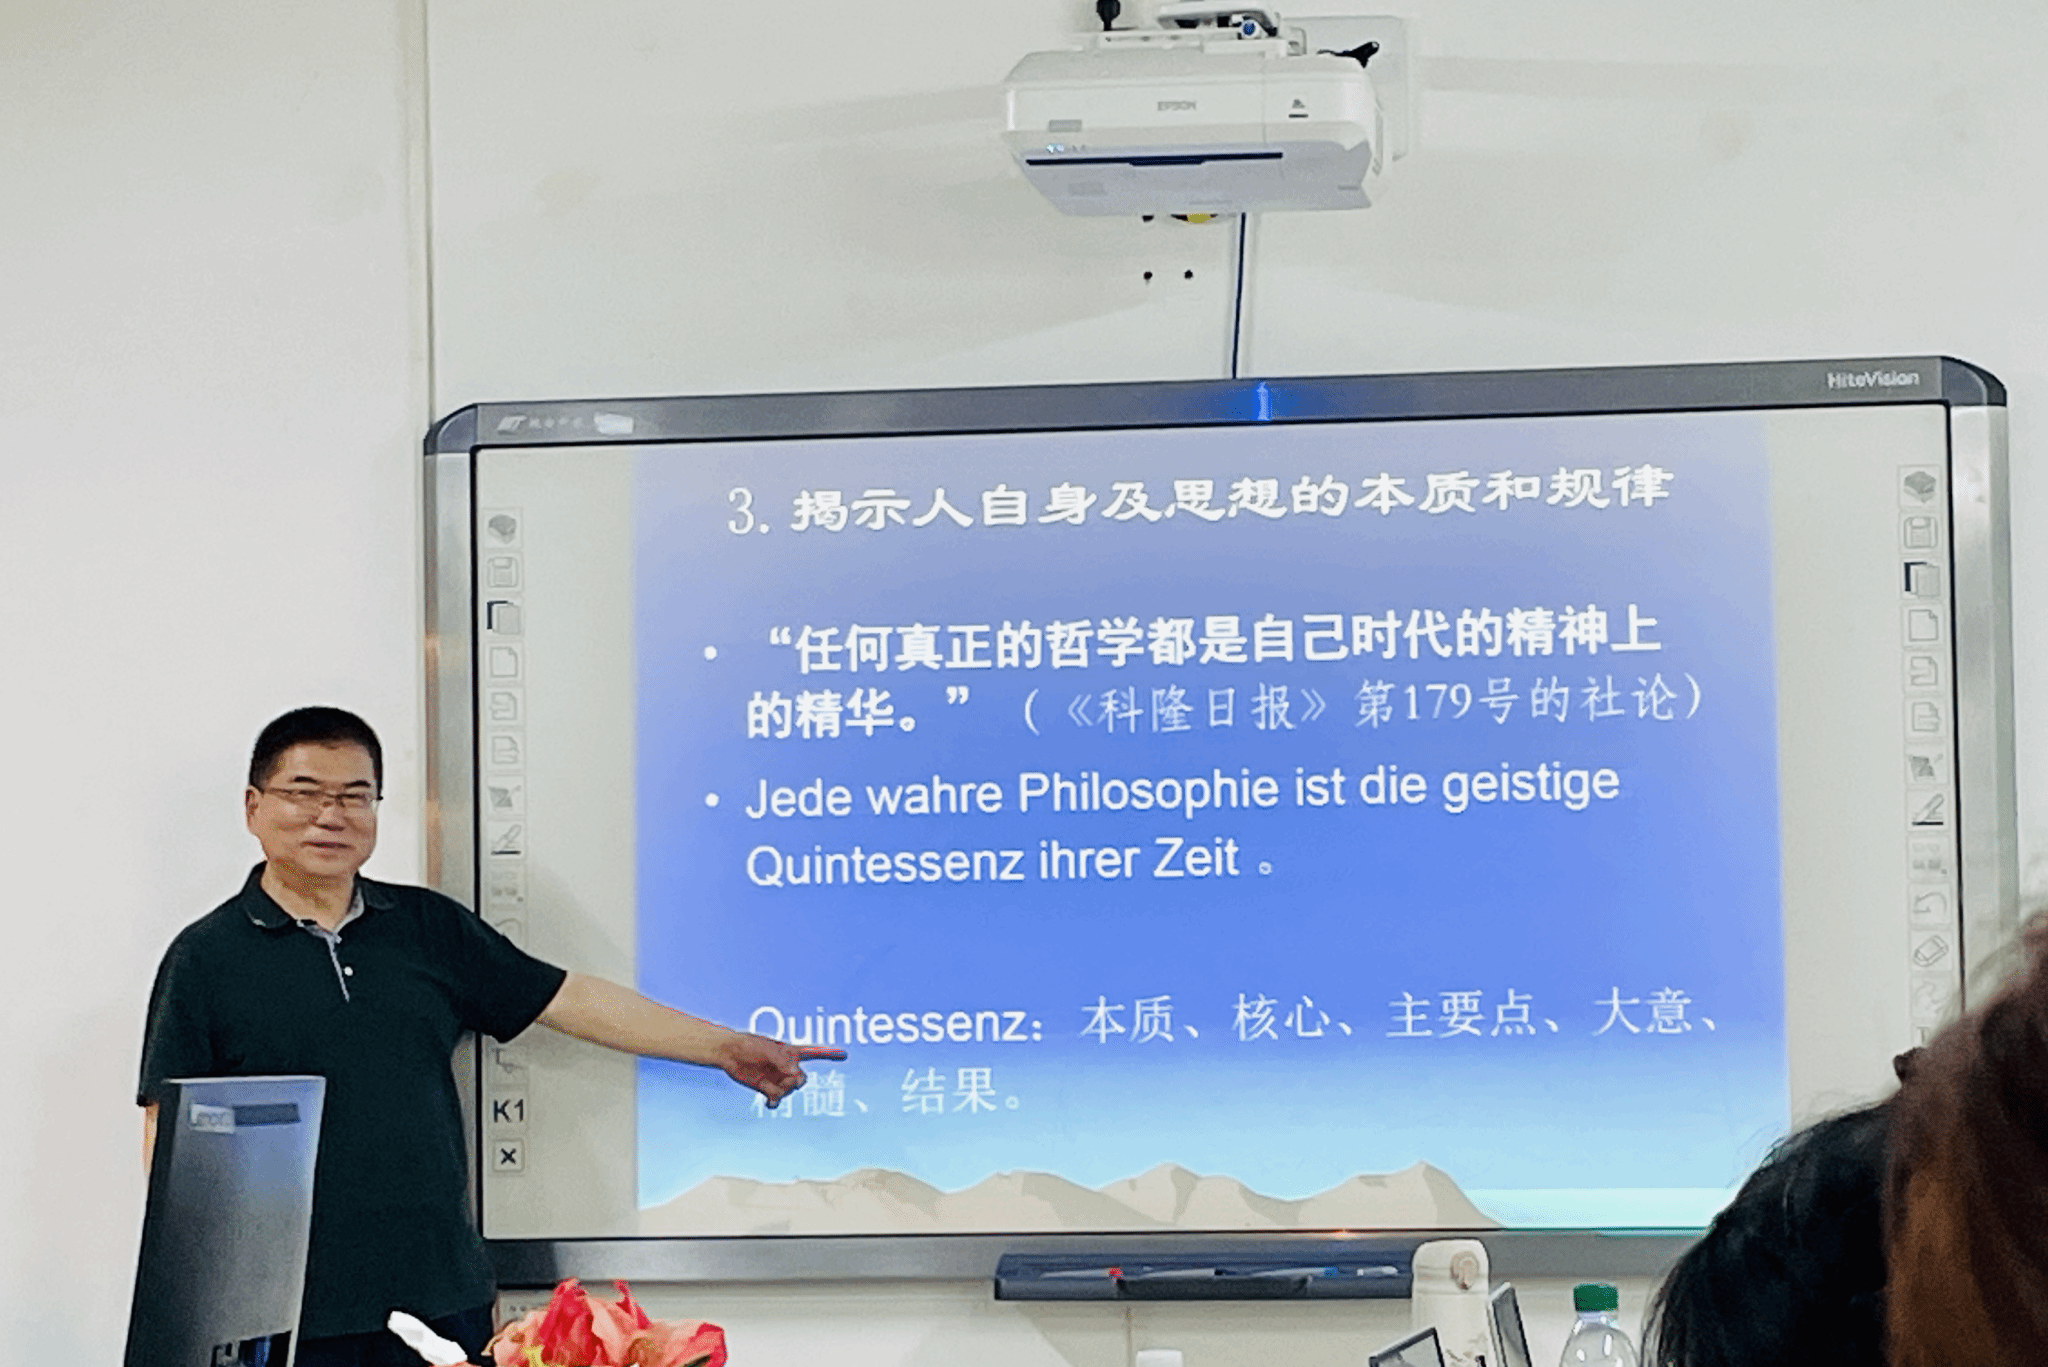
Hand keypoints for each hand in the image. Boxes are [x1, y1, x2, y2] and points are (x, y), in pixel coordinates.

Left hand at [720, 1033, 846, 1105]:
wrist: (729, 1053)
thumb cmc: (750, 1045)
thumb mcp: (770, 1051)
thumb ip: (786, 1064)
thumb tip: (797, 1077)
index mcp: (791, 1052)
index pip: (815, 1052)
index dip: (830, 1053)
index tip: (845, 1055)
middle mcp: (786, 1065)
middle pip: (801, 1079)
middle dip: (794, 1081)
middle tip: (784, 1077)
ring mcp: (777, 1077)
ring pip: (789, 1091)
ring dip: (781, 1091)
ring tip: (768, 1086)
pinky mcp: (766, 1087)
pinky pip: (776, 1099)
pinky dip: (773, 1102)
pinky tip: (769, 1102)